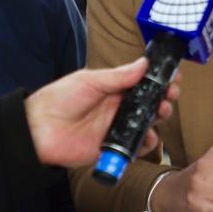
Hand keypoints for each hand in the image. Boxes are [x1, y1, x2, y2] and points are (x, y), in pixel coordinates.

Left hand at [25, 58, 180, 166]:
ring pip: (147, 124)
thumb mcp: (89, 81)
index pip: (143, 84)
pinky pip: (135, 147)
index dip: (160, 80)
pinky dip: (146, 144)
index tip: (174, 76)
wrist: (38, 130)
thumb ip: (118, 76)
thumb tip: (145, 63)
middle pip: (150, 104)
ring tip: (161, 111)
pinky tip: (149, 136)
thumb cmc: (59, 99)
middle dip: (165, 98)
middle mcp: (118, 108)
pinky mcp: (112, 148)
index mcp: (113, 90)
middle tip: (171, 94)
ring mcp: (116, 128)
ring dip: (159, 118)